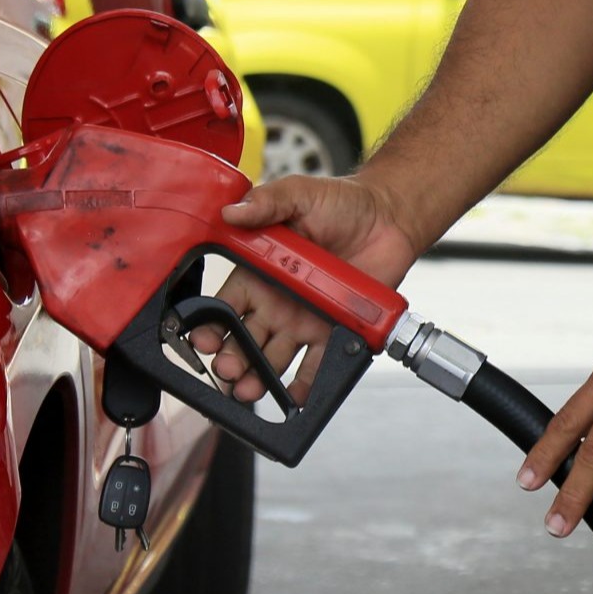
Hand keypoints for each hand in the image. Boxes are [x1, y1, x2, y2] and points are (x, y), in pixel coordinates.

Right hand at [194, 175, 422, 402]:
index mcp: (260, 270)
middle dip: (232, 358)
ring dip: (258, 377)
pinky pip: (316, 364)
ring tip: (249, 389)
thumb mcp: (299, 194)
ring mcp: (304, 319)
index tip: (203, 337)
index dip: (211, 323)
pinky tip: (292, 399)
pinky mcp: (334, 331)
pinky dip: (304, 385)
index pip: (226, 304)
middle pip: (245, 338)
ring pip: (273, 357)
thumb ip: (265, 202)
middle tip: (227, 369)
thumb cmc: (342, 202)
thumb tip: (231, 211)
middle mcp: (277, 300)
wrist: (389, 216)